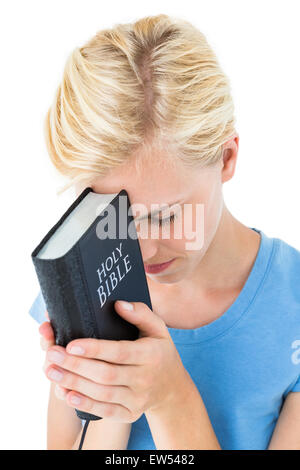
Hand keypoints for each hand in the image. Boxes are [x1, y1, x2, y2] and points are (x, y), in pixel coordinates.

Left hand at [44, 301, 188, 422]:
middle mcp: (145, 378)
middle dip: (75, 365)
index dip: (94, 349)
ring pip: (102, 394)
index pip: (119, 352)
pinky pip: (105, 411)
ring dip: (74, 383)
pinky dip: (84, 404)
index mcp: (151, 354)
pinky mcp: (130, 414)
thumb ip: (140, 313)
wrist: (173, 387)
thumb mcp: (158, 328)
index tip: (71, 344)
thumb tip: (118, 304)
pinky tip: (67, 393)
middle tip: (52, 354)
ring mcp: (138, 399)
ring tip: (51, 371)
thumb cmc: (160, 352)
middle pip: (106, 374)